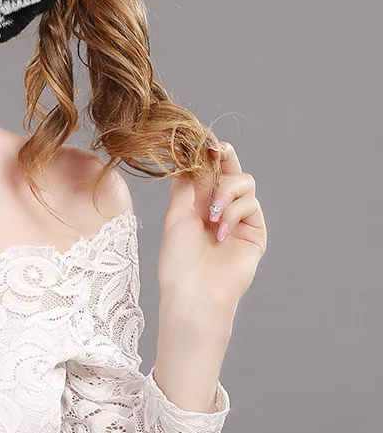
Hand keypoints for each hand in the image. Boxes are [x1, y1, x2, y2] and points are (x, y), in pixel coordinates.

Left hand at [158, 141, 266, 314]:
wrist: (194, 289)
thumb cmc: (178, 256)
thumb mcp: (176, 212)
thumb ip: (187, 183)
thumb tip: (190, 153)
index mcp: (198, 200)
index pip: (208, 169)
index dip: (207, 154)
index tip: (204, 143)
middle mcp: (219, 205)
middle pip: (230, 169)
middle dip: (226, 156)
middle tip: (219, 150)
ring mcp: (239, 217)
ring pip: (244, 182)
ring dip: (226, 193)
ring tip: (212, 216)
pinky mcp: (255, 231)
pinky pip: (251, 204)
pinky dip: (234, 211)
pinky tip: (221, 231)